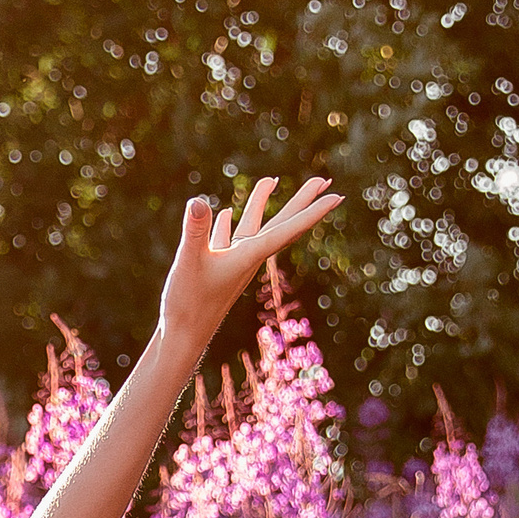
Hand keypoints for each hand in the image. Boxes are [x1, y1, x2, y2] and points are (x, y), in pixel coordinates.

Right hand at [156, 177, 339, 362]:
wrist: (182, 337)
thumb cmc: (188, 305)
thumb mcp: (189, 263)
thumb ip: (196, 232)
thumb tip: (199, 202)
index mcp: (248, 257)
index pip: (287, 230)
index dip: (312, 212)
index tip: (336, 196)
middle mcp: (247, 259)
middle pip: (281, 224)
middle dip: (301, 201)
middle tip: (323, 180)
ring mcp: (232, 263)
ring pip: (253, 227)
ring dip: (262, 203)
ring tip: (272, 180)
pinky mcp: (216, 268)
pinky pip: (228, 239)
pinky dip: (228, 224)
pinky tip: (225, 212)